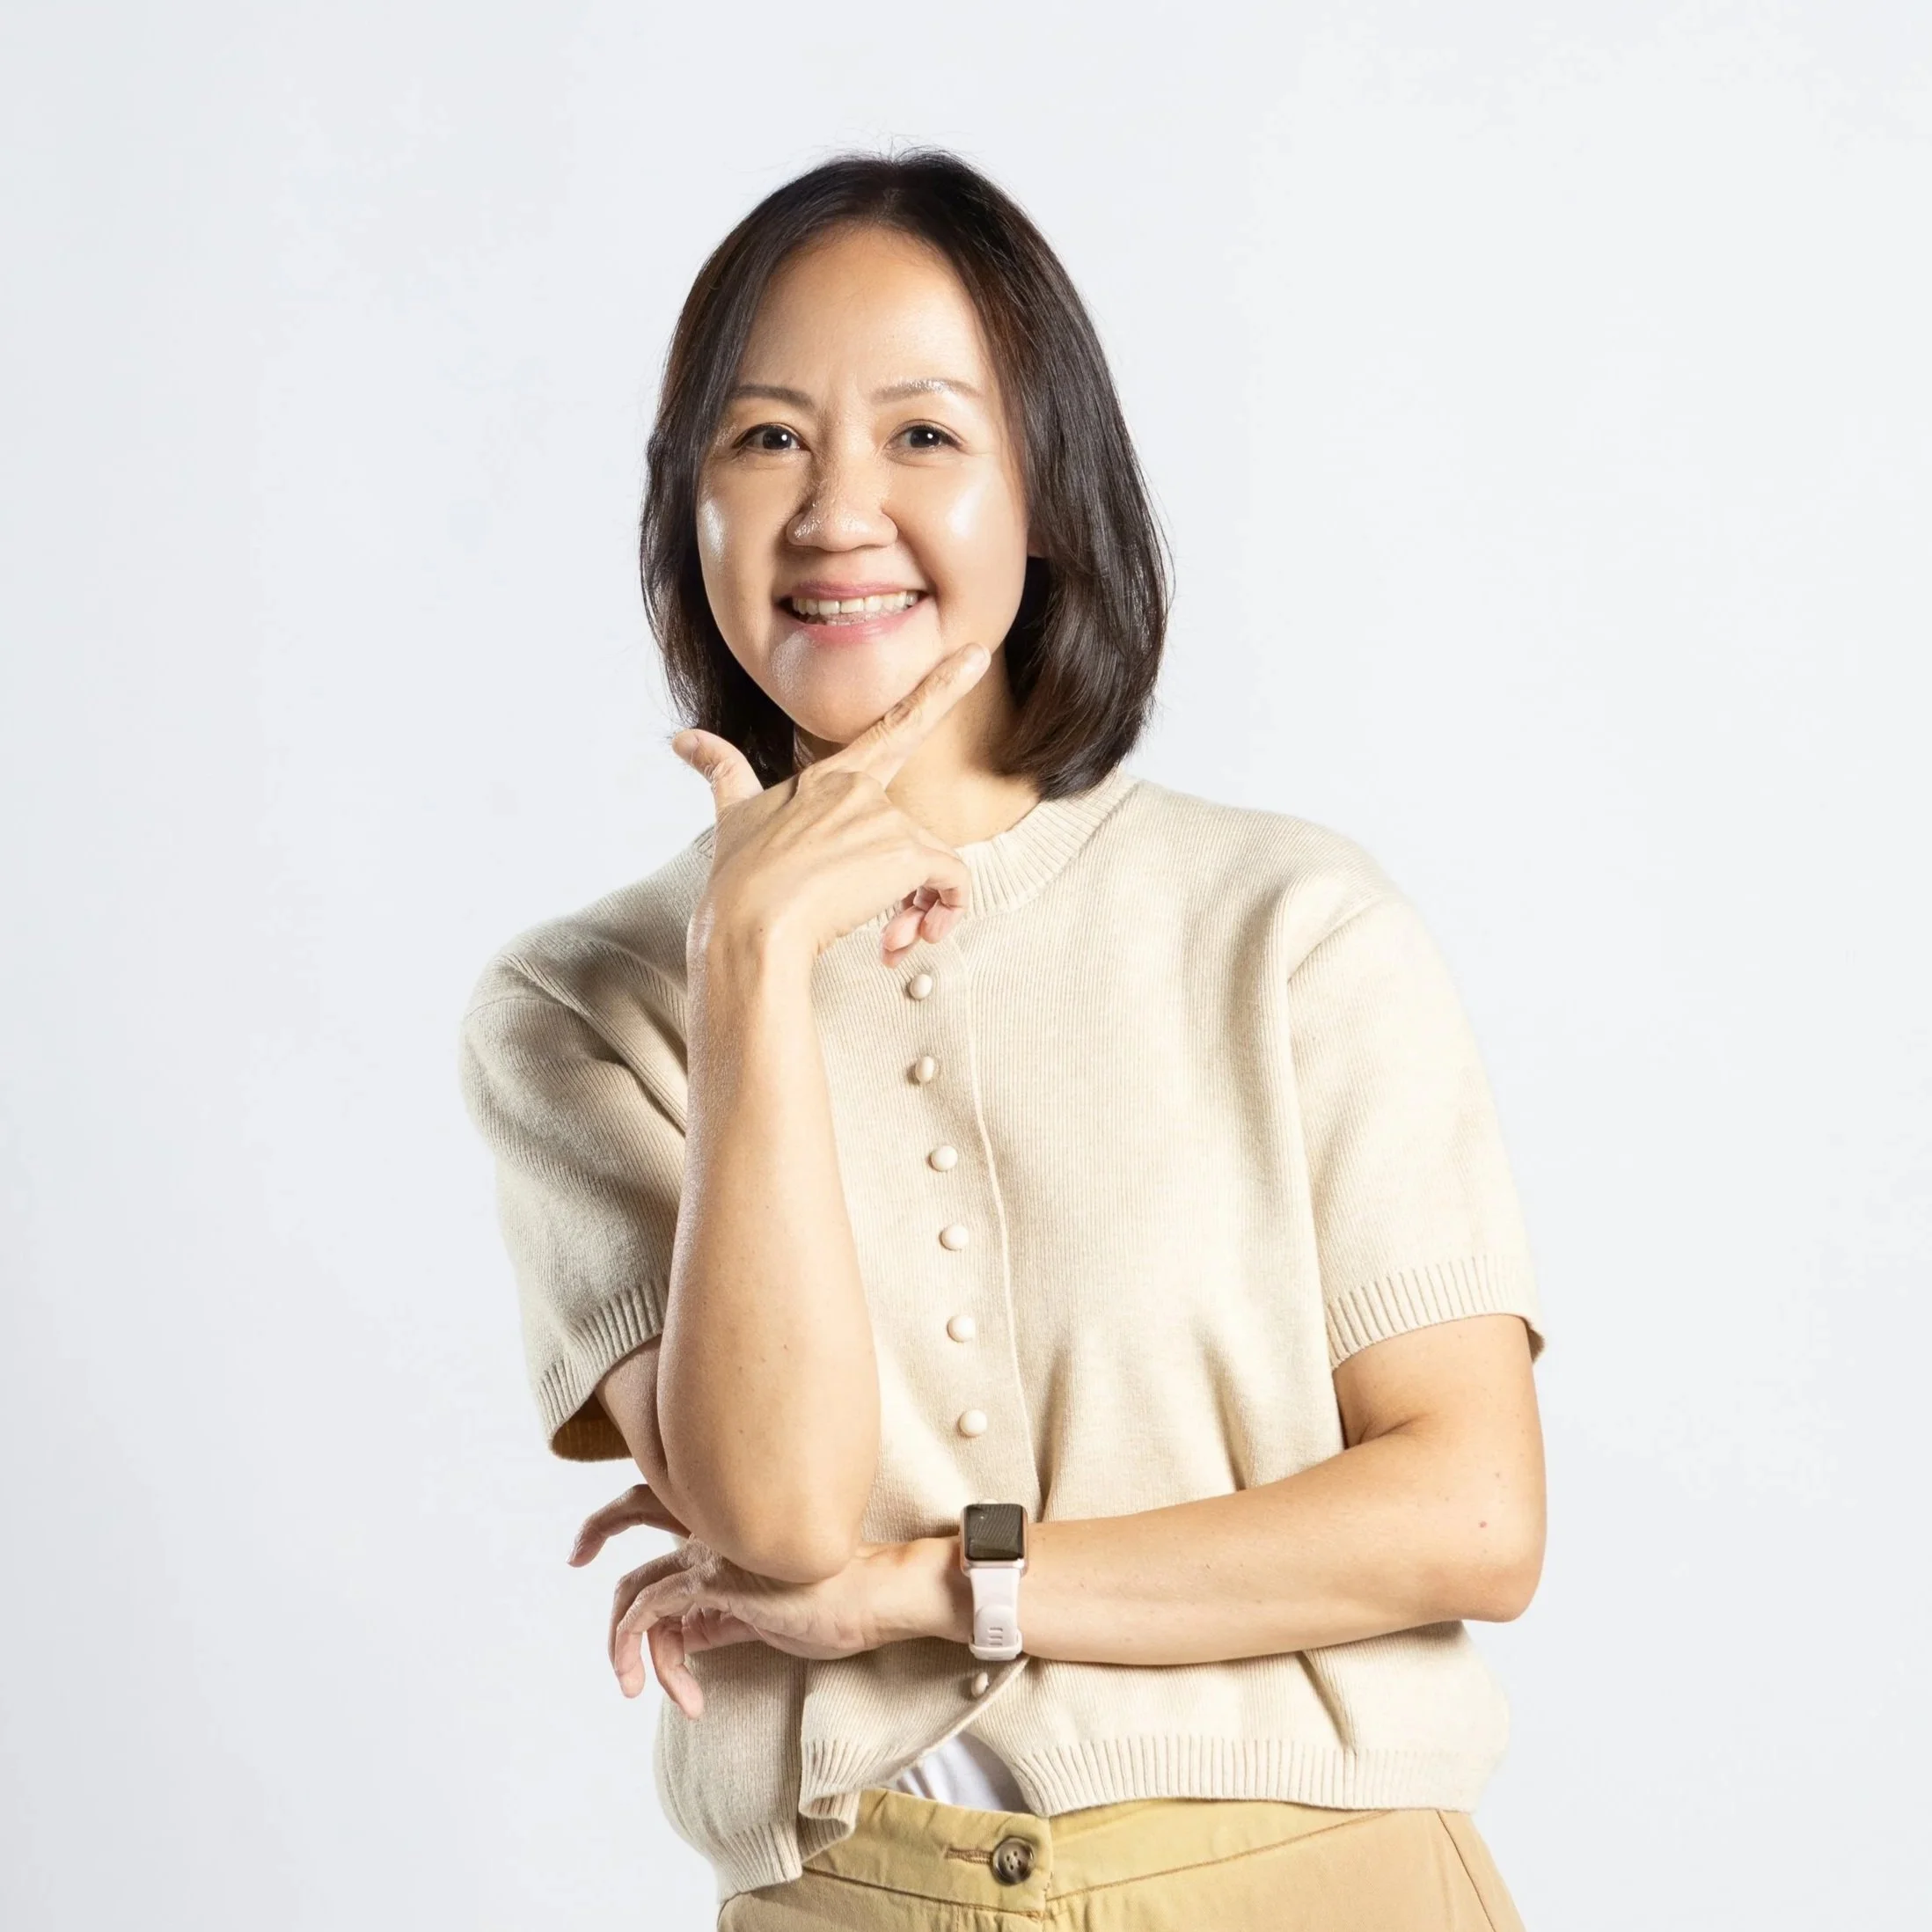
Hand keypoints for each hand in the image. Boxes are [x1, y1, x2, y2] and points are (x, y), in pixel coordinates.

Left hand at [568, 1487, 964, 1717]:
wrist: (873, 1598)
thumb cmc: (831, 1606)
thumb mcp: (762, 1615)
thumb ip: (719, 1617)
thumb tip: (684, 1637)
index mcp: (726, 1522)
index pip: (658, 1496)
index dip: (615, 1513)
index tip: (587, 1547)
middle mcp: (713, 1525)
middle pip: (629, 1509)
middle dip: (595, 1529)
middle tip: (577, 1559)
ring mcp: (713, 1549)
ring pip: (637, 1589)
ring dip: (627, 1650)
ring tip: (649, 1693)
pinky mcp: (717, 1580)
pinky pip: (654, 1615)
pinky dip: (649, 1657)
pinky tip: (684, 1695)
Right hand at [672, 642, 991, 967]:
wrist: (747, 928)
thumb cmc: (738, 883)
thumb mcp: (731, 818)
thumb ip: (721, 770)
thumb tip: (682, 738)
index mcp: (829, 778)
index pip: (894, 726)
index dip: (939, 689)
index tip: (976, 656)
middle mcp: (862, 790)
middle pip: (911, 839)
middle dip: (907, 889)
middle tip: (888, 935)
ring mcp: (884, 818)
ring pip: (932, 865)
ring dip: (919, 909)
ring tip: (890, 944)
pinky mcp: (906, 852)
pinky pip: (952, 881)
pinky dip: (943, 911)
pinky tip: (903, 942)